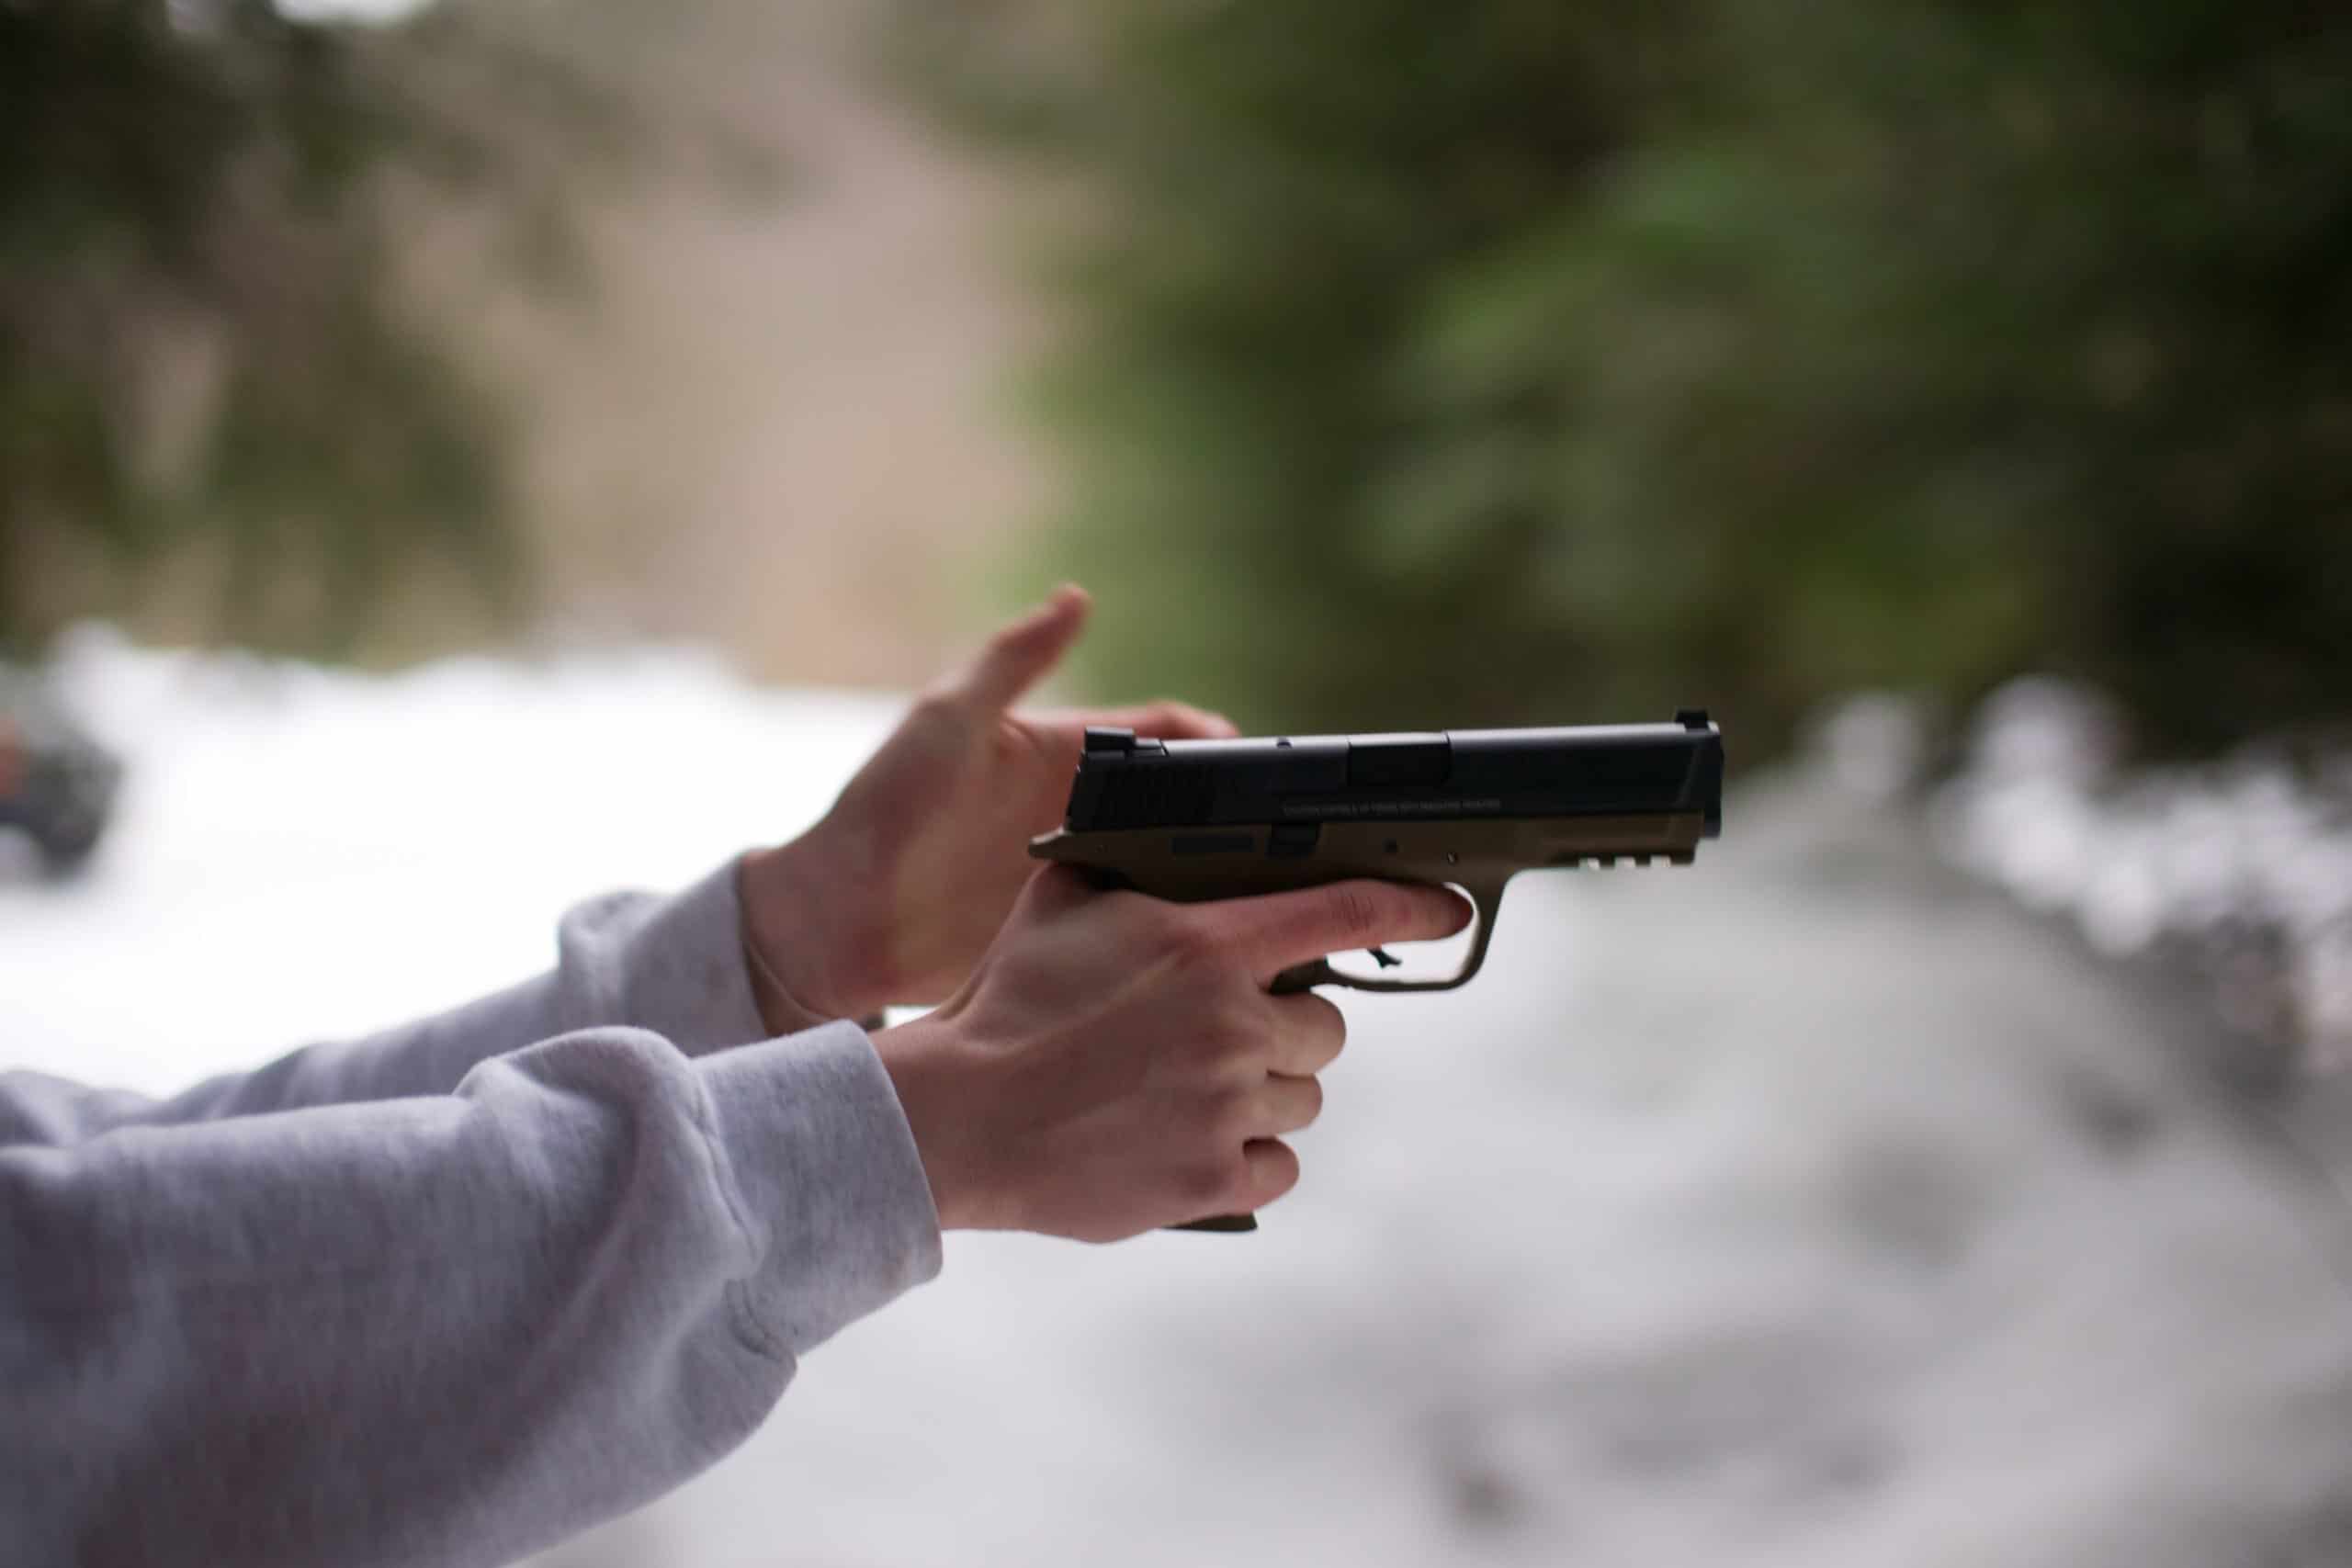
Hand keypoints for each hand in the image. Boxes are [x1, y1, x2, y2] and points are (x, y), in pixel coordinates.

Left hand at [740, 585, 1235, 1024]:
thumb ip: (1012, 660)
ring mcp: (1081, 871)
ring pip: (1174, 866)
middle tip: (1286, 838)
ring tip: (1265, 896)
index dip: (1215, 740)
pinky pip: (1142, 926)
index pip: (1163, 731)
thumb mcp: (946, 719)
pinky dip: (1180, 927)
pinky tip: (1213, 945)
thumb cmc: (883, 806)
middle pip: (1183, 801)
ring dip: (1216, 874)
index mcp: (1063, 751)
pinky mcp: (1072, 932)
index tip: (1261, 765)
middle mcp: (1083, 809)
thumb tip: (1075, 595)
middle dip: (1235, 811)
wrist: (838, 919)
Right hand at [871, 867, 1471, 1239]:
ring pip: (1304, 1097)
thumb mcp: (1059, 902)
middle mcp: (1233, 1022)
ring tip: (1191, 1092)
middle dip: (1287, 1028)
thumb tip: (1151, 826)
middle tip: (1224, 1037)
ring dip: (1265, 1093)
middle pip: (1328, 1026)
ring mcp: (1226, 1105)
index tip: (1449, 911)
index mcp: (1208, 945)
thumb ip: (1124, 863)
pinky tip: (1194, 1143)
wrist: (958, 1117)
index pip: (1345, 912)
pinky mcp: (1212, 1177)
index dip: (1412, 907)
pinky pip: (1279, 1163)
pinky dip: (1250, 1156)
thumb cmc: (1005, 1002)